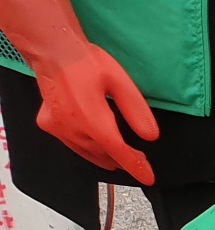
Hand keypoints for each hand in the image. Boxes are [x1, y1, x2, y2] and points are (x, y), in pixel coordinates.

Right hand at [35, 42, 157, 184]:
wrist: (53, 51)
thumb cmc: (87, 63)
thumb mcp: (120, 82)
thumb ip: (136, 111)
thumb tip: (150, 136)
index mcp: (91, 118)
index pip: (118, 151)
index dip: (135, 167)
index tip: (148, 178)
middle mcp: (71, 127)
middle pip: (103, 154)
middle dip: (123, 160)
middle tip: (140, 158)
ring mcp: (57, 128)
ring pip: (86, 153)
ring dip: (105, 157)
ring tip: (123, 155)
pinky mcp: (48, 125)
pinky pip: (73, 144)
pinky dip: (88, 148)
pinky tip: (97, 144)